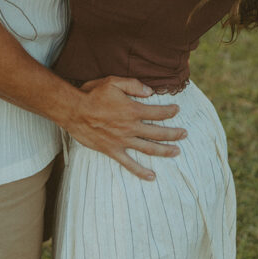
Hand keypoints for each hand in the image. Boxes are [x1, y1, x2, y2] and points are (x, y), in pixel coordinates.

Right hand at [64, 76, 186, 179]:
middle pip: (158, 132)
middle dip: (173, 133)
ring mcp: (122, 140)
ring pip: (148, 148)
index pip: (157, 112)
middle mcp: (131, 127)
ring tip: (176, 152)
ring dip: (164, 151)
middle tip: (184, 134)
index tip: (177, 110)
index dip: (169, 111)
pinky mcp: (112, 150)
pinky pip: (129, 163)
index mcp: (133, 109)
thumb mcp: (113, 82)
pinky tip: (151, 176)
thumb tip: (150, 92)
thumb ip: (134, 85)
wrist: (73, 110)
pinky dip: (140, 171)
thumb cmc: (92, 93)